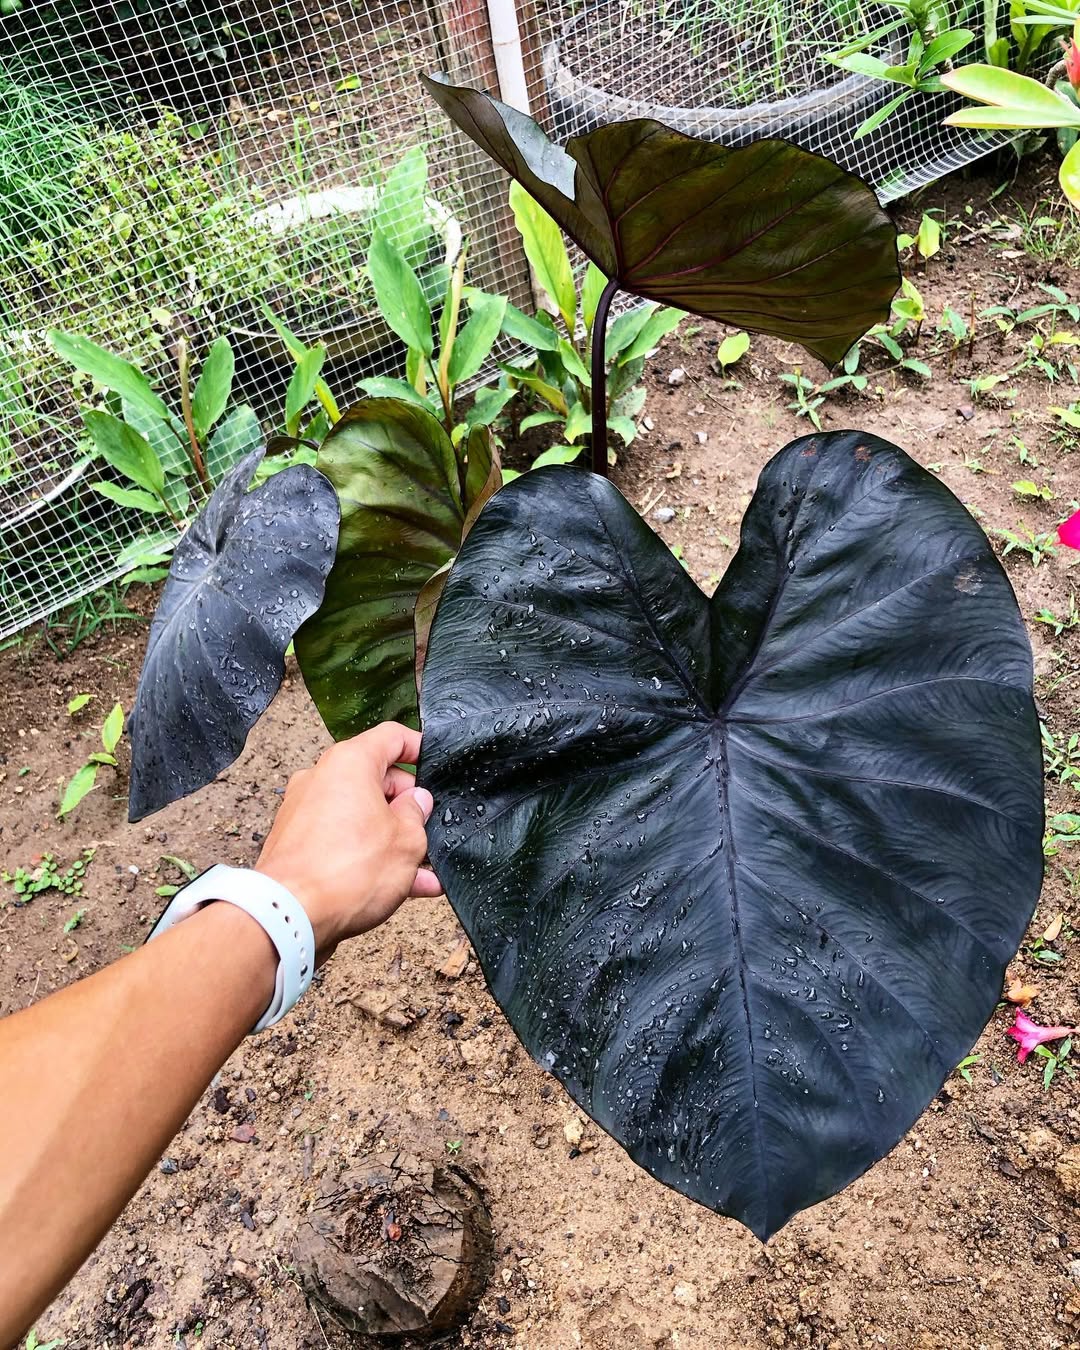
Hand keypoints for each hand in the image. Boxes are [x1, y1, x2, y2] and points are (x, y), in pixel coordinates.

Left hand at [254, 722, 440, 958]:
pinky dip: (369, 857)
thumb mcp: (407, 840)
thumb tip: (415, 803)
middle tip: (430, 830)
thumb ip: (417, 814)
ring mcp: (305, 812)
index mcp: (350, 763)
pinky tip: (401, 887)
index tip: (435, 762)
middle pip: (376, 780)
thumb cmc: (347, 871)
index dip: (419, 747)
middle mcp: (322, 779)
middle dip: (408, 806)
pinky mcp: (297, 844)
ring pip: (362, 817)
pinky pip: (343, 842)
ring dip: (393, 840)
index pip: (391, 737)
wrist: (289, 915)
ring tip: (425, 870)